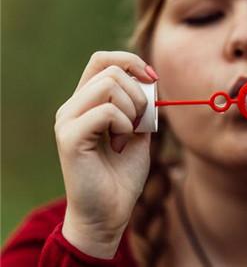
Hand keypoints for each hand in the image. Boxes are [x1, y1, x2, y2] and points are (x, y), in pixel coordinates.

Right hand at [54, 51, 157, 257]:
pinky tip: (118, 145)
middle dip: (138, 94)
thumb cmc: (123, 174)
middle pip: (111, 71)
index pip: (102, 60)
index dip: (130, 61)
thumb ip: (142, 106)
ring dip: (132, 110)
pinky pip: (107, 112)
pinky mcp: (70, 137)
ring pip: (109, 86)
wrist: (110, 213)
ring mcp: (67, 121)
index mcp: (86, 102)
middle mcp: (72, 107)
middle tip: (138, 124)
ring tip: (125, 136)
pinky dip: (124, 126)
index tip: (152, 78)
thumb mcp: (139, 131)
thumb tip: (150, 80)